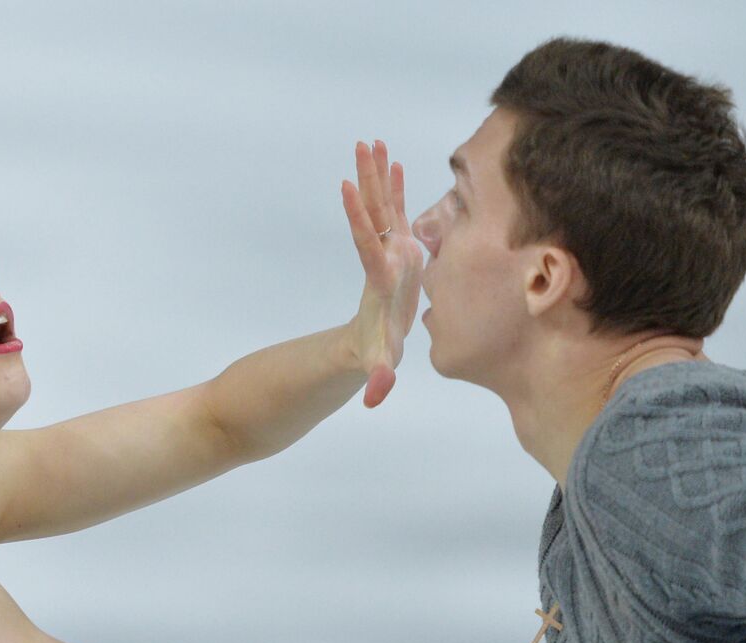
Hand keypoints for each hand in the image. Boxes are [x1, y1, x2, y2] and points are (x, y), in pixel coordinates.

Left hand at [342, 140, 422, 407]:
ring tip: (371, 141)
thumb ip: (378, 378)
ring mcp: (390, 251)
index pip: (366, 243)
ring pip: (383, 207)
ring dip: (378, 175)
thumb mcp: (377, 365)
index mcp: (379, 280)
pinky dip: (396, 188)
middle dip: (368, 180)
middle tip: (361, 145)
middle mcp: (383, 258)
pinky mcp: (400, 249)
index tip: (346, 186)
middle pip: (374, 214)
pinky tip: (394, 162)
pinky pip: (398, 212)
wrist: (370, 345)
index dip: (358, 217)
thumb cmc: (375, 354)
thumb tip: (375, 397)